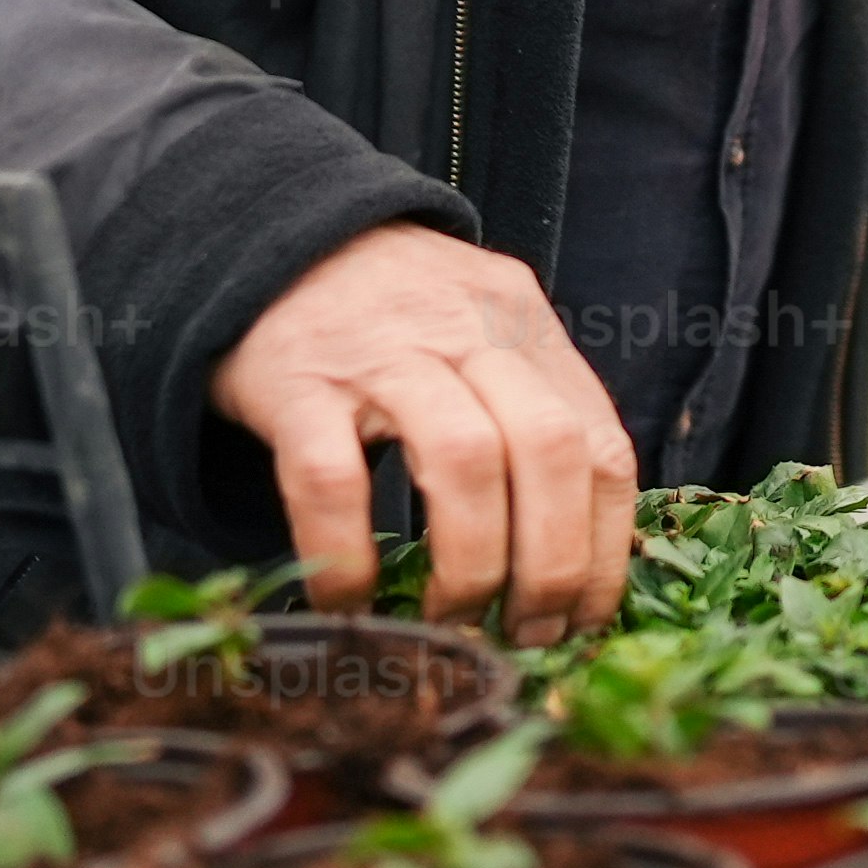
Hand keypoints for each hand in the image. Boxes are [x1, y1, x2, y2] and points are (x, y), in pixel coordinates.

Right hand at [207, 223, 640, 641]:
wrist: (262, 234)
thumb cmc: (384, 313)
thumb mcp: (476, 331)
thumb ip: (525, 411)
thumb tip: (575, 557)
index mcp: (523, 324)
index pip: (601, 443)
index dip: (605, 549)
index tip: (586, 619)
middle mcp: (464, 329)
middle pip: (549, 450)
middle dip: (554, 566)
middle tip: (526, 633)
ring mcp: (379, 351)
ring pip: (463, 460)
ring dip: (472, 564)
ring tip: (452, 621)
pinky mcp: (294, 380)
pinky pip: (331, 478)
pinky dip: (349, 554)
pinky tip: (352, 598)